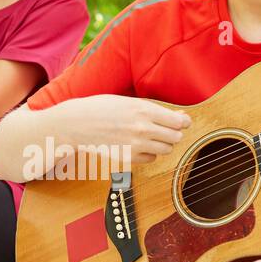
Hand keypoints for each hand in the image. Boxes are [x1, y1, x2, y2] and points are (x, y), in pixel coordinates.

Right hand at [61, 95, 191, 165]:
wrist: (76, 124)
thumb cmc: (100, 109)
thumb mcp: (128, 102)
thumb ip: (153, 110)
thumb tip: (179, 117)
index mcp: (144, 110)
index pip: (178, 121)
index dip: (183, 122)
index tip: (183, 122)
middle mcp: (143, 128)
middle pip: (175, 137)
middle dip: (174, 133)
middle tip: (166, 129)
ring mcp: (136, 145)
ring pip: (166, 149)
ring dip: (164, 144)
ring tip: (152, 137)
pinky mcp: (128, 157)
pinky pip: (151, 159)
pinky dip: (150, 154)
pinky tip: (140, 145)